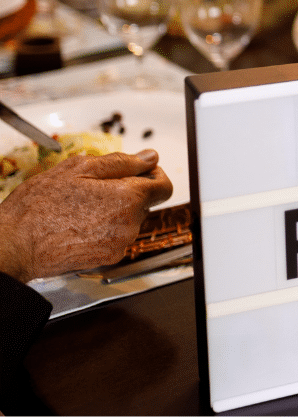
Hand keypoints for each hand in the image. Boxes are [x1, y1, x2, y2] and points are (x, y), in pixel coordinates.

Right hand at [0, 149, 172, 282]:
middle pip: (145, 203)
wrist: (15, 245)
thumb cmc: (39, 206)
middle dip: (127, 192)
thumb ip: (121, 162)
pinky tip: (79, 224)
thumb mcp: (78, 168)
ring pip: (130, 220)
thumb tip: (150, 158)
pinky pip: (116, 237)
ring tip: (81, 207)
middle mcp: (130, 224)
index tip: (138, 173)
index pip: (164, 186)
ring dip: (115, 211)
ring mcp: (120, 244)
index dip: (153, 176)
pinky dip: (105, 229)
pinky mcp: (108, 258)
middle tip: (94, 188)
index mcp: (127, 198)